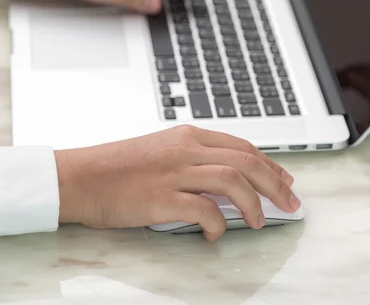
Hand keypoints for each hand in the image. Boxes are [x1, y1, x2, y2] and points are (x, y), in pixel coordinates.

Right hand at [54, 125, 298, 240]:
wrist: (80, 176)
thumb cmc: (119, 166)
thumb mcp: (163, 150)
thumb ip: (196, 159)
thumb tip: (229, 179)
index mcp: (189, 136)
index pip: (243, 147)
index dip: (270, 165)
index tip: (285, 181)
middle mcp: (186, 149)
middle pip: (246, 162)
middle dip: (275, 185)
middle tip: (289, 203)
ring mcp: (175, 172)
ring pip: (233, 180)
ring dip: (253, 203)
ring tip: (258, 222)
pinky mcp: (162, 197)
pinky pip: (204, 210)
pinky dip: (218, 224)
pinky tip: (216, 234)